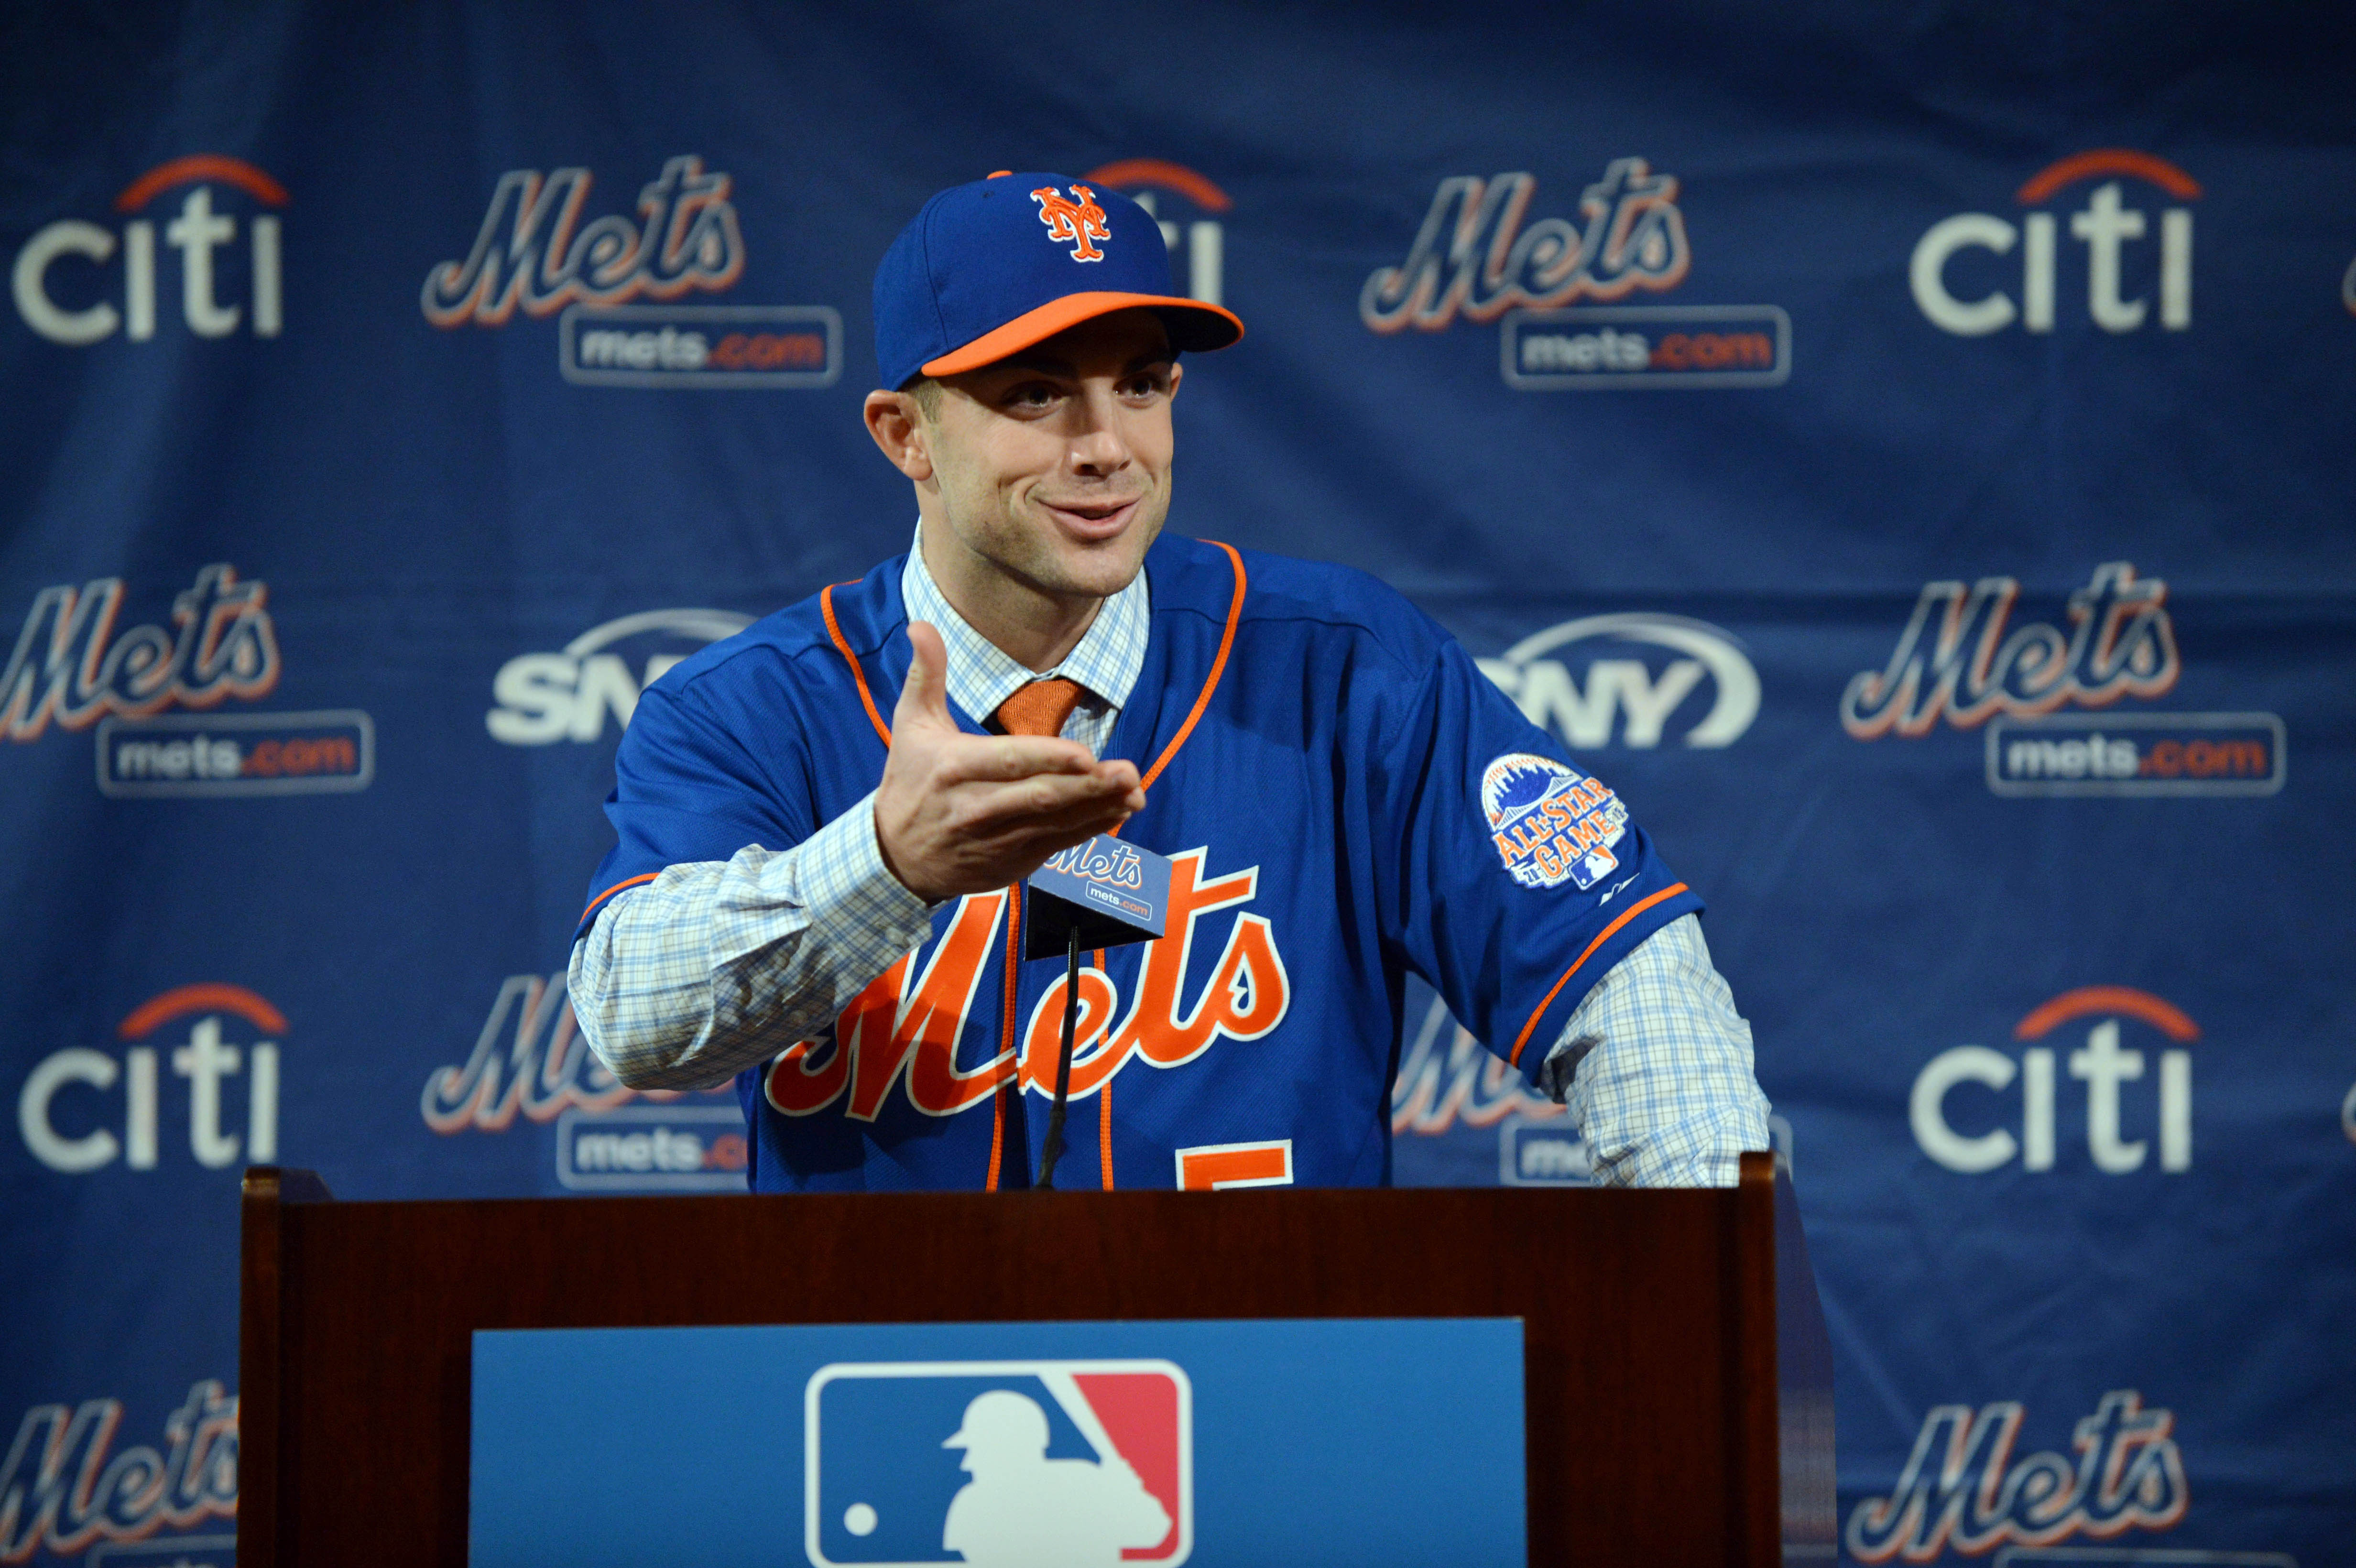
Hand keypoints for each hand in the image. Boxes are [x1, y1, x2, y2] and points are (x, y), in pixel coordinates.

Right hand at [873, 622, 1144, 902]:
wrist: (896, 857)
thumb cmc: (909, 781)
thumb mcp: (910, 726)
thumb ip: (925, 675)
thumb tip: (921, 624)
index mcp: (954, 768)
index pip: (1007, 763)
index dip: (1047, 760)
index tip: (1085, 755)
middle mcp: (976, 807)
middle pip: (1039, 796)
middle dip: (1087, 787)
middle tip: (1128, 772)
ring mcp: (997, 839)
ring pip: (1055, 823)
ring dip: (1099, 808)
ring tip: (1135, 791)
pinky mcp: (1013, 861)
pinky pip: (1057, 843)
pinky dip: (1091, 829)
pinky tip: (1121, 812)